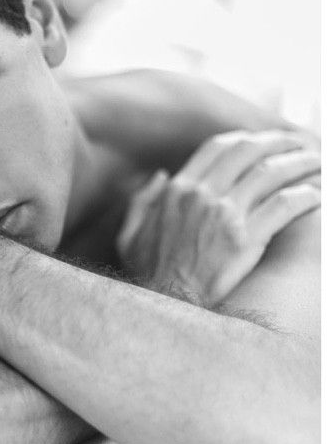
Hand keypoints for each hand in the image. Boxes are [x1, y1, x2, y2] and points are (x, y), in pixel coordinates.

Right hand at [117, 130, 320, 304]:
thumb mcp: (130, 233)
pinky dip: (305, 196)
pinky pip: (283, 206)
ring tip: (317, 162)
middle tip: (297, 143)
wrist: (169, 305)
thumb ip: (141, 201)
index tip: (261, 141)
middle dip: (277, 142)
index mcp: (178, 190)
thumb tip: (161, 176)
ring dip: (299, 163)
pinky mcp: (246, 239)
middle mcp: (202, 194)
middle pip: (247, 151)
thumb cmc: (151, 273)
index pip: (216, 147)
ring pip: (270, 173)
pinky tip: (318, 196)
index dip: (243, 138)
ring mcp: (225, 215)